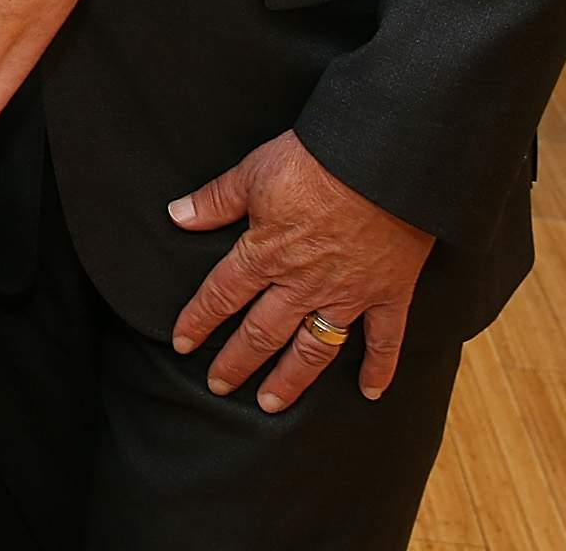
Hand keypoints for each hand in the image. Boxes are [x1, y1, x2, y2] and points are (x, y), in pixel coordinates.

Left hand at [169, 130, 432, 410]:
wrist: (380, 161)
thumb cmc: (316, 160)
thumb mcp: (254, 172)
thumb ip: (216, 199)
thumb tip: (177, 214)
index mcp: (266, 254)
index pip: (222, 295)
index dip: (199, 320)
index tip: (182, 343)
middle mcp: (302, 284)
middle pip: (262, 333)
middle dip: (237, 362)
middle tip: (218, 386)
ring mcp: (347, 293)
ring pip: (313, 348)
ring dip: (290, 380)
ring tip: (271, 404)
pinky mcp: (389, 292)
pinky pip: (385, 339)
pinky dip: (380, 367)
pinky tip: (371, 392)